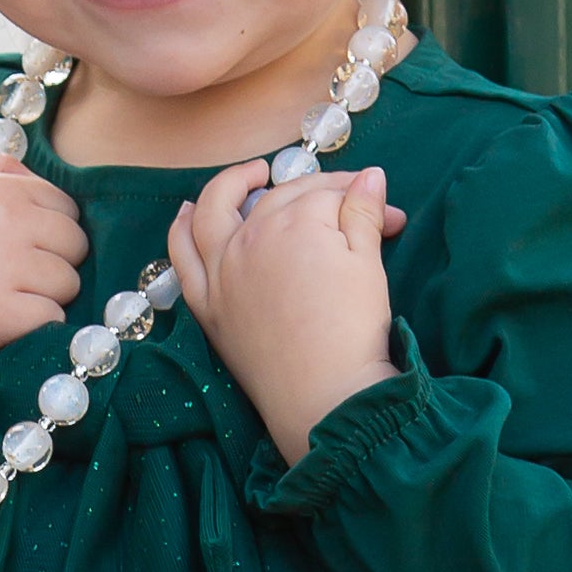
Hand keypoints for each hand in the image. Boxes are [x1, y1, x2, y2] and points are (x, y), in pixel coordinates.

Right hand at [0, 154, 88, 448]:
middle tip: (2, 282)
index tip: (10, 254)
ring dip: (42, 300)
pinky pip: (53, 319)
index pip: (66, 207)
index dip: (46, 237)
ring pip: (70, 283)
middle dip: (51, 267)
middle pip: (75, 243)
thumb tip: (59, 181)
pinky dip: (31, 329)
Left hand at [167, 159, 406, 467]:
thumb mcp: (368, 265)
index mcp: (294, 223)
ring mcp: (221, 270)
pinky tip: (187, 212)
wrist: (324, 395)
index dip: (360, 200)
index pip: (327, 194)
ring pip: (215, 210)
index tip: (390, 218)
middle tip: (350, 205)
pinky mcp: (207, 303)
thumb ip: (364, 214)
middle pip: (280, 199)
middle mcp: (249, 238)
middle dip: (320, 194)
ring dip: (232, 185)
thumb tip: (370, 177)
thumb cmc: (353, 330)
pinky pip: (182, 257)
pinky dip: (181, 228)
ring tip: (253, 175)